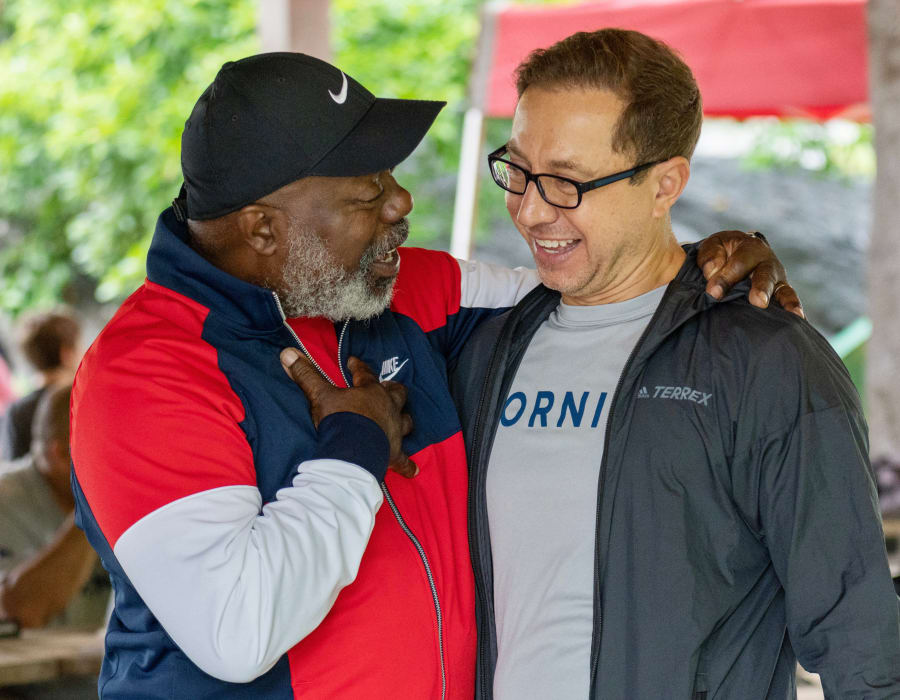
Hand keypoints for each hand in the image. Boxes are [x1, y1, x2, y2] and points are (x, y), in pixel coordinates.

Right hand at [280, 350, 417, 477]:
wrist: (352, 450)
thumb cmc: (339, 419)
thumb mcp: (319, 395)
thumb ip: (306, 374)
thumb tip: (288, 353)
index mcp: (371, 392)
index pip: (365, 373)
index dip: (358, 366)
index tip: (352, 361)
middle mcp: (388, 408)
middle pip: (396, 393)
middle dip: (392, 389)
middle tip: (388, 387)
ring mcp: (394, 430)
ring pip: (406, 421)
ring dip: (403, 419)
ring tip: (402, 419)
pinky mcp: (395, 453)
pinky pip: (404, 459)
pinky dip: (408, 465)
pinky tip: (413, 470)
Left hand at [697, 231, 803, 317]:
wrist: (732, 254)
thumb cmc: (721, 252)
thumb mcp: (712, 247)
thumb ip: (711, 256)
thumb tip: (713, 271)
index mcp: (750, 247)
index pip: (739, 264)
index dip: (726, 278)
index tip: (713, 292)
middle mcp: (768, 263)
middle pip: (766, 276)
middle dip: (762, 288)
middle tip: (758, 301)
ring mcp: (777, 280)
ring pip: (783, 290)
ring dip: (785, 302)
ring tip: (790, 314)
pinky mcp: (781, 294)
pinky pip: (789, 301)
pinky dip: (794, 309)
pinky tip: (798, 320)